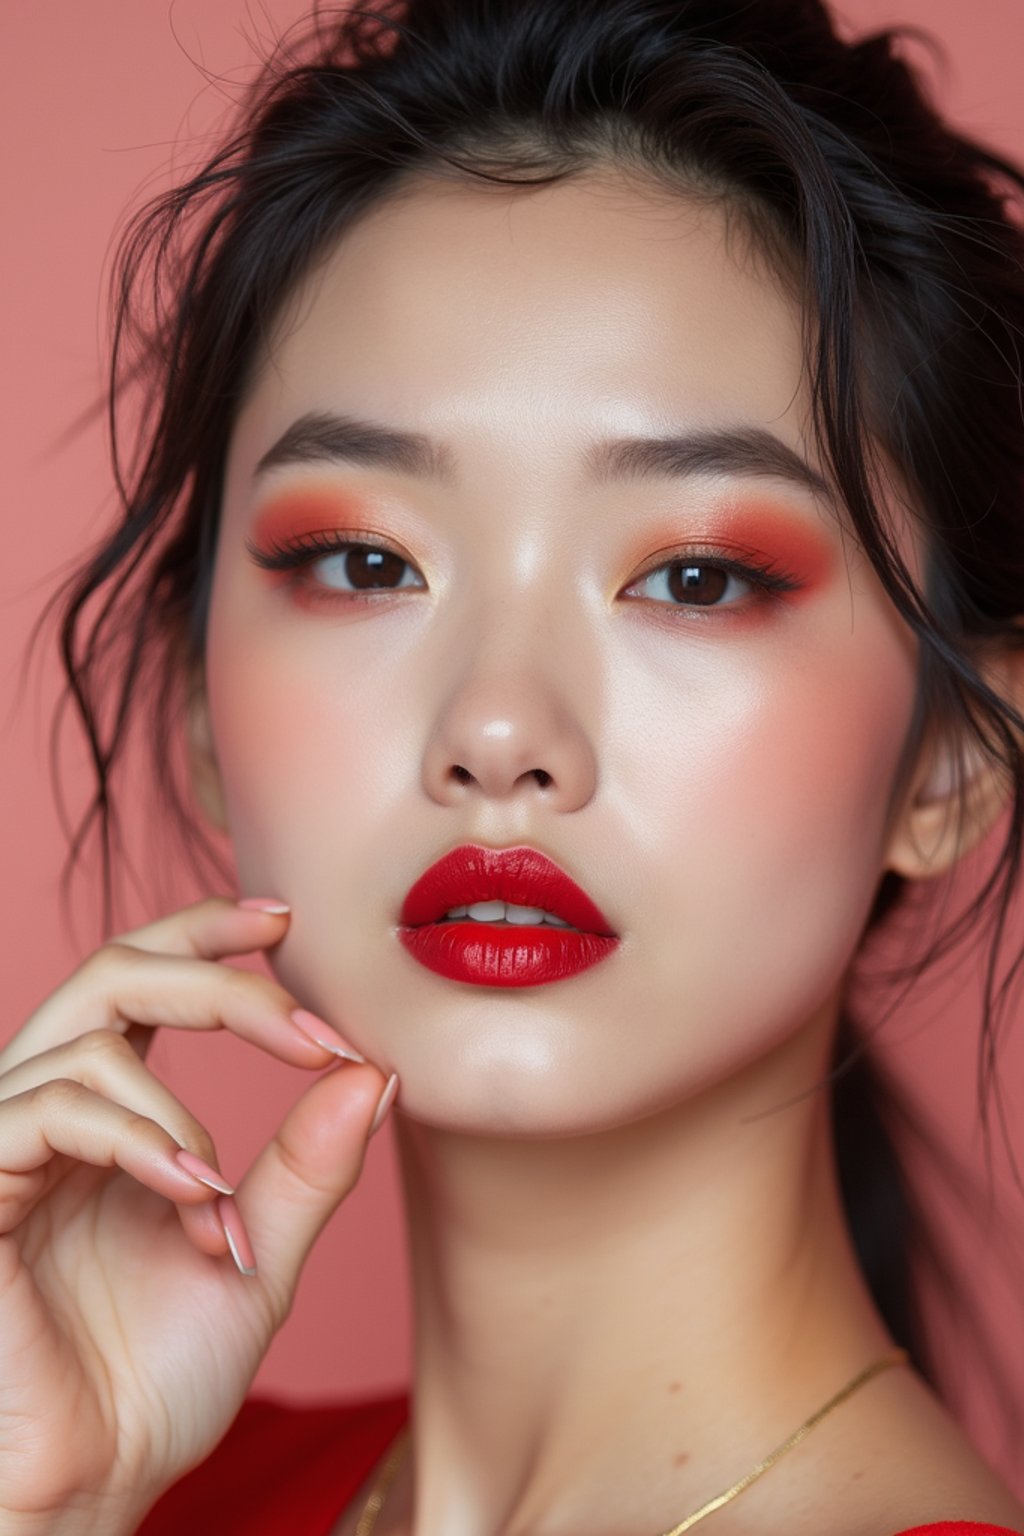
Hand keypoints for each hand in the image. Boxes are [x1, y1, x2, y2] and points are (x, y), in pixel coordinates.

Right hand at [0, 896, 393, 1533]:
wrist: (91, 1489)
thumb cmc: (156, 1381)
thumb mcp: (259, 1259)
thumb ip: (308, 1168)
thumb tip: (374, 1071)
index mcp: (112, 1118)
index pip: (147, 982)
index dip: (206, 935)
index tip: (288, 924)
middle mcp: (51, 1113)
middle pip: (115, 972)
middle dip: (218, 980)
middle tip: (306, 1027)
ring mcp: (6, 1148)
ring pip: (91, 1037)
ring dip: (187, 1112)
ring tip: (224, 1200)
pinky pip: (51, 1110)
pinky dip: (138, 1139)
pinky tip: (193, 1194)